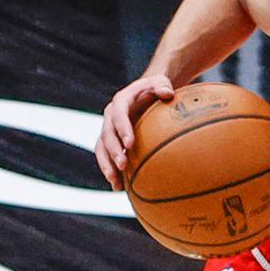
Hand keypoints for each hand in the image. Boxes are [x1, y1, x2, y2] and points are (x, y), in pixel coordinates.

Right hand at [95, 74, 176, 188]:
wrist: (147, 94)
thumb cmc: (157, 88)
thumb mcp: (161, 82)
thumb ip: (163, 85)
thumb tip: (168, 93)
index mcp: (121, 102)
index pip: (118, 115)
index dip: (122, 129)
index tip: (130, 143)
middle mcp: (111, 116)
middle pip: (107, 134)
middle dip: (113, 151)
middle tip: (122, 165)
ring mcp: (109, 130)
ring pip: (101, 149)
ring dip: (107, 165)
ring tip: (115, 182)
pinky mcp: (112, 142)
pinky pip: (107, 157)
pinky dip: (111, 172)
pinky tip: (119, 188)